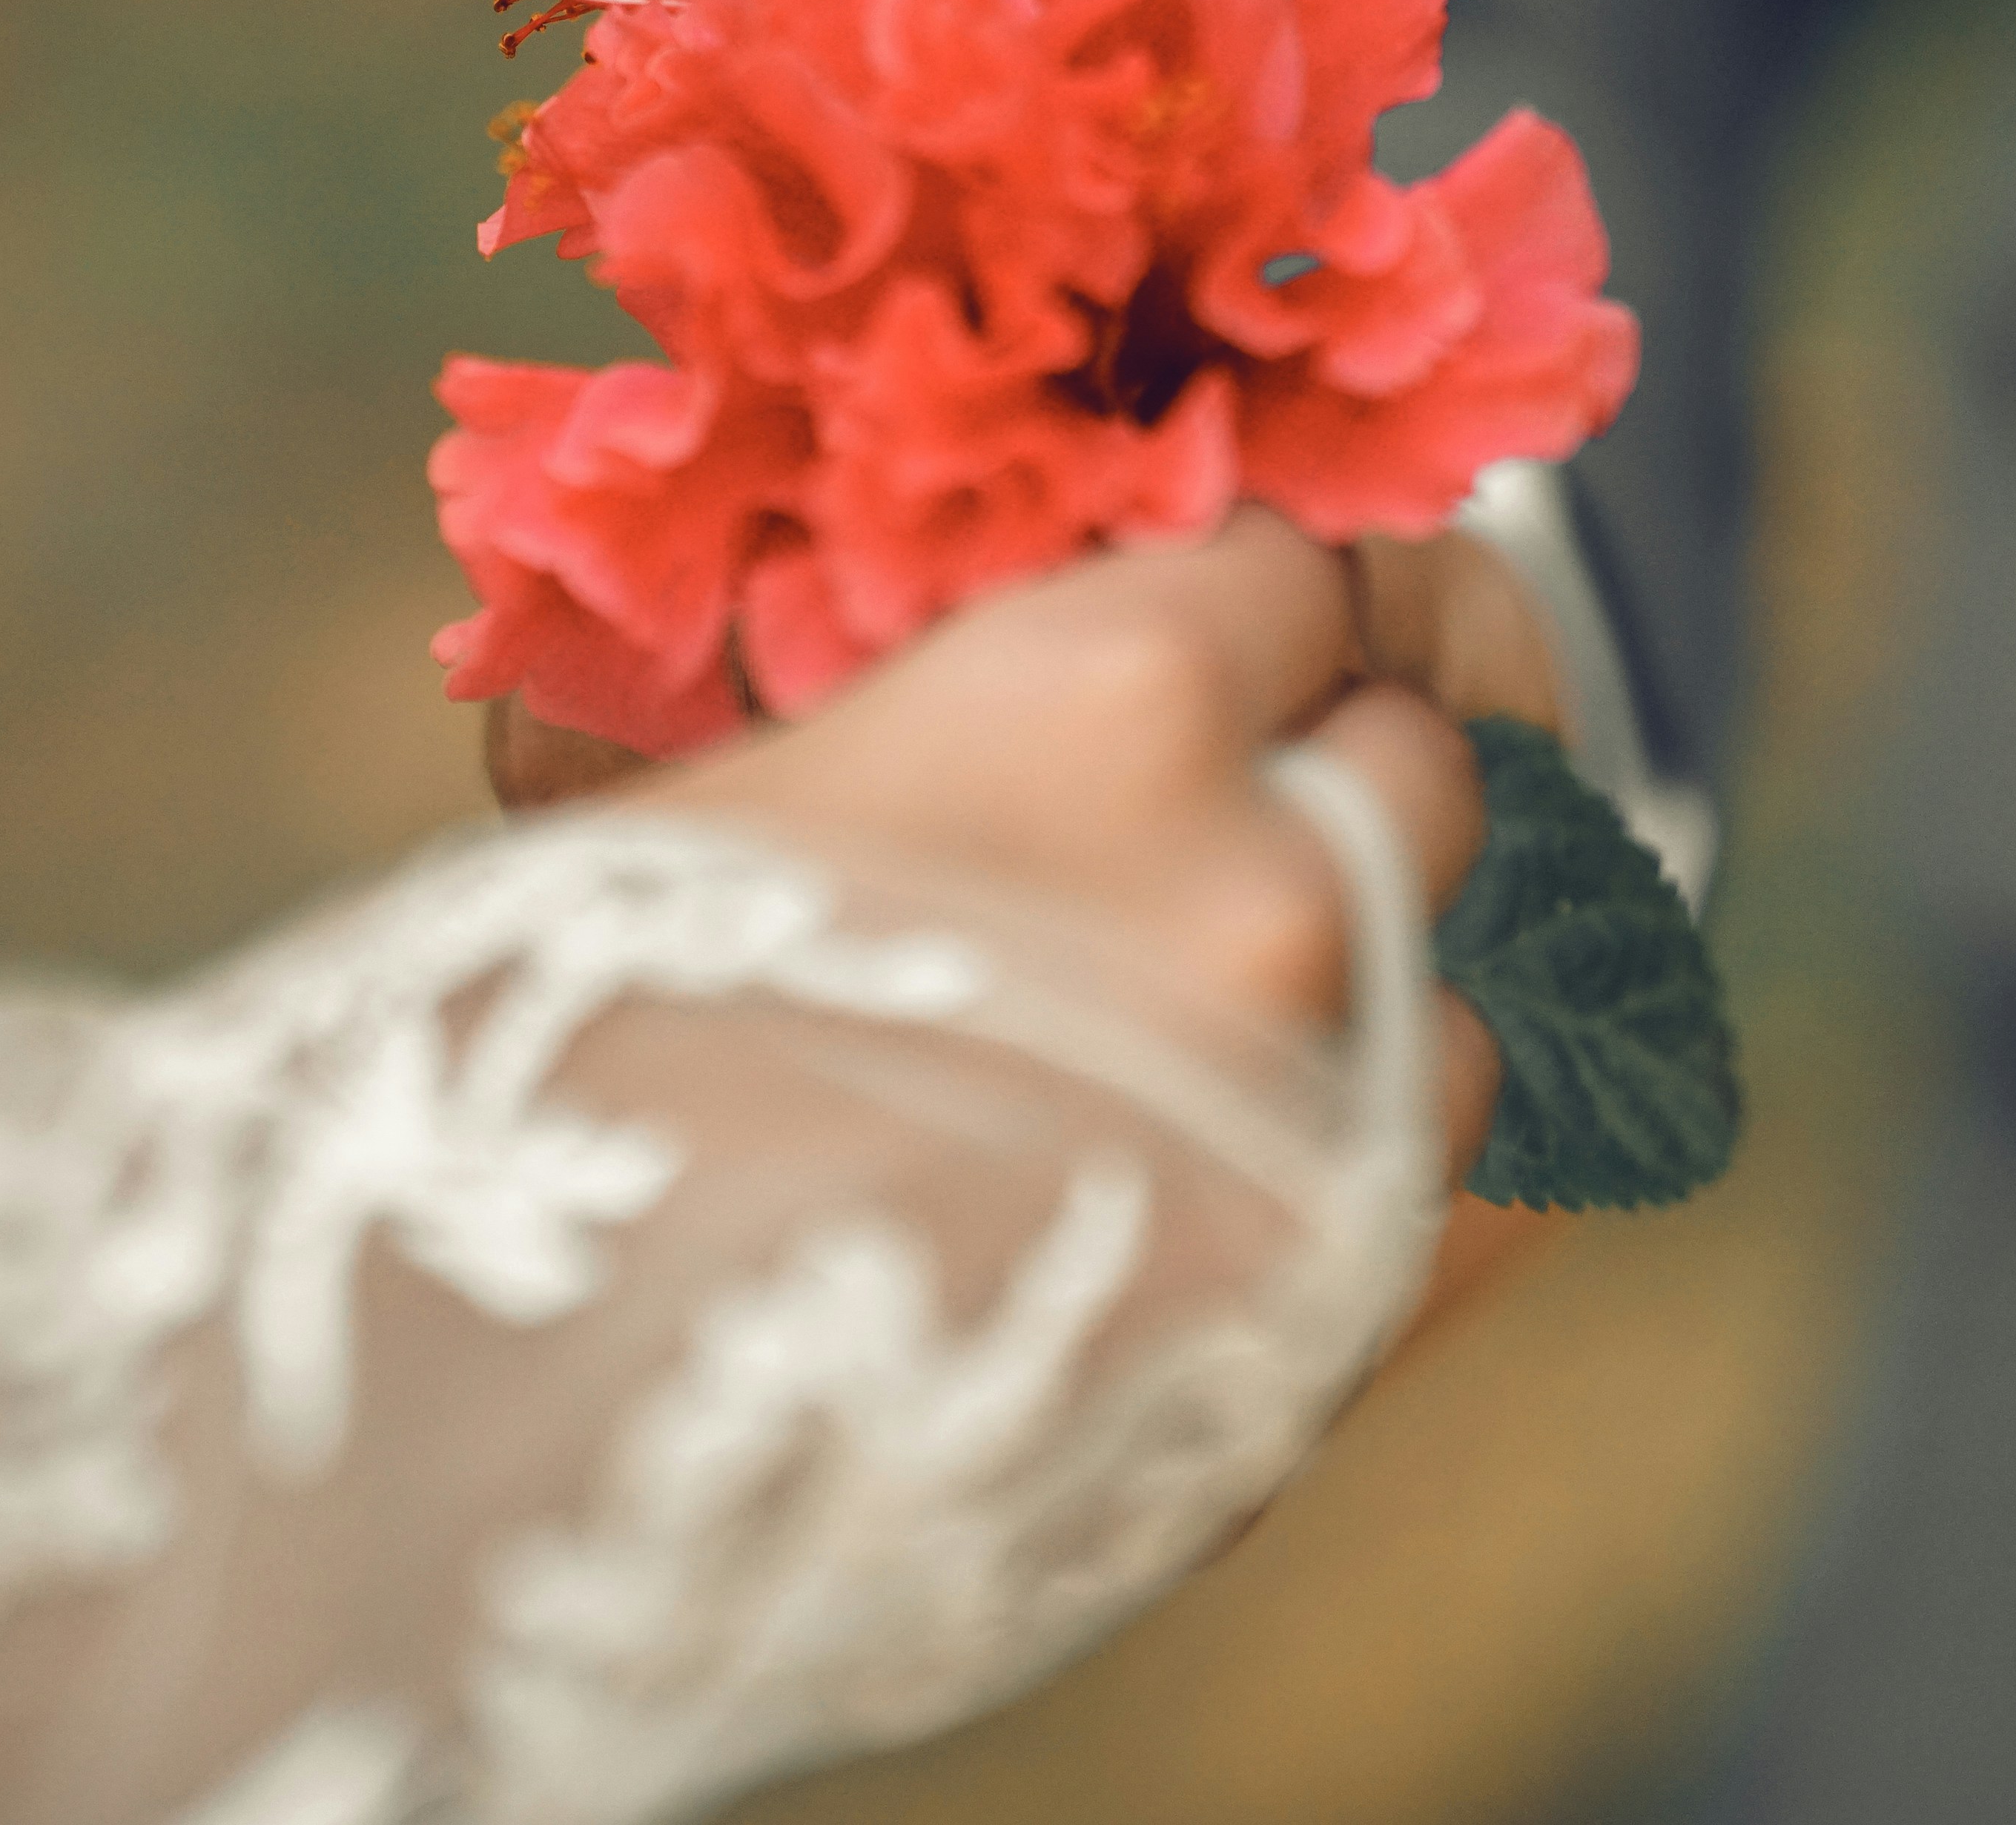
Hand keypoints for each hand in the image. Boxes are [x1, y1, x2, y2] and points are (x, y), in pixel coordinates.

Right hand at [495, 514, 1585, 1300]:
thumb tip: (832, 606)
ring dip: (1377, 985)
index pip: (1296, 573)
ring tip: (1249, 1021)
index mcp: (1103, 704)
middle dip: (1332, 774)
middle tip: (1227, 821)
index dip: (1247, 609)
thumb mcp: (691, 798)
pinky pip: (1498, 1194)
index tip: (1205, 647)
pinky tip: (1331, 1142)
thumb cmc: (543, 1076)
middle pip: (1418, 763)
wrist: (517, 1443)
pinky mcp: (1339, 1328)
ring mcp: (1327, 1116)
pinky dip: (1424, 1153)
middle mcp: (1260, 894)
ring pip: (1467, 986)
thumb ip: (855, 697)